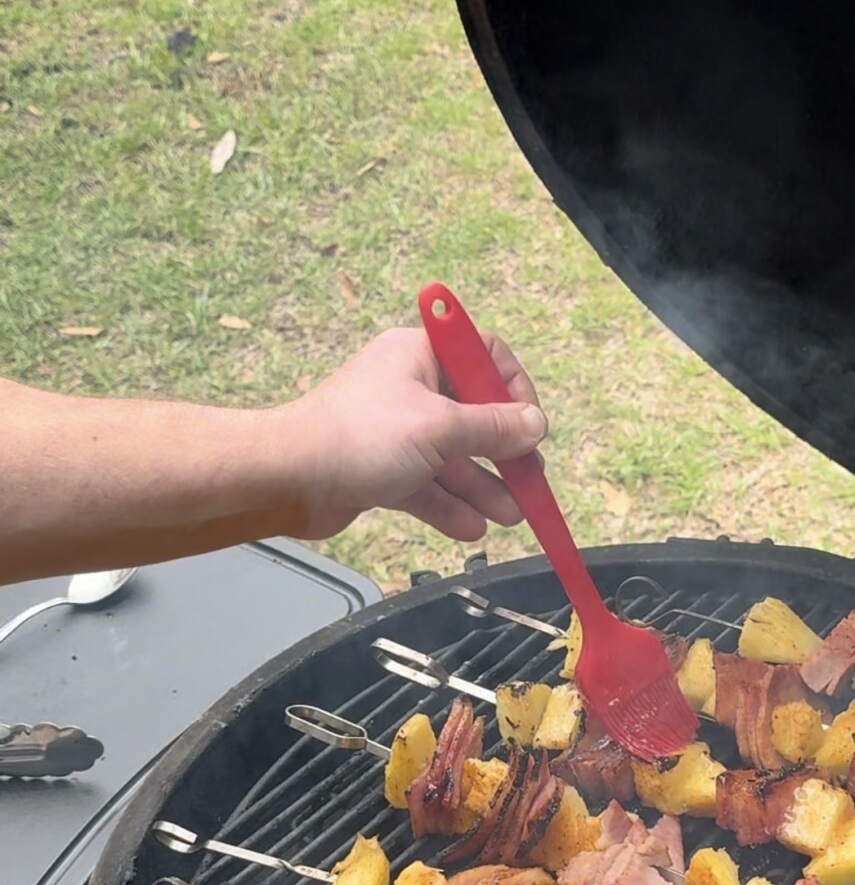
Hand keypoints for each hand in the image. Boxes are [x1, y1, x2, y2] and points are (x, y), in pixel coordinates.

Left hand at [281, 326, 546, 540]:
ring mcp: (395, 431)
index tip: (530, 423)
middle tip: (529, 482)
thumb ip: (493, 429)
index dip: (512, 387)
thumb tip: (536, 424)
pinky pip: (426, 484)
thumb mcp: (440, 429)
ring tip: (512, 516)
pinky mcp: (381, 469)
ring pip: (451, 457)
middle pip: (473, 415)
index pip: (482, 355)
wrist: (289, 479)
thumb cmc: (362, 437)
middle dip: (503, 453)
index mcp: (421, 355)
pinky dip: (449, 505)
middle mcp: (410, 388)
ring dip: (483, 486)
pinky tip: (473, 528)